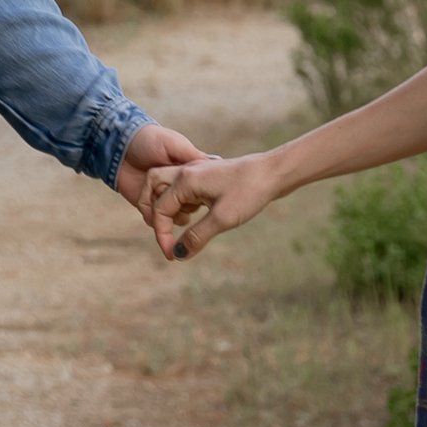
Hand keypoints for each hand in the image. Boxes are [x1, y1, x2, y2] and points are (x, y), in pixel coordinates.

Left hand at [116, 120, 203, 215]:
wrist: (119, 147)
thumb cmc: (149, 140)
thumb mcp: (175, 144)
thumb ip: (193, 155)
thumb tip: (217, 163)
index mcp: (190, 172)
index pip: (206, 190)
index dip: (202, 194)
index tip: (197, 192)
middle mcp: (181, 187)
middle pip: (194, 206)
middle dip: (184, 204)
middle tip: (170, 191)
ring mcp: (166, 199)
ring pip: (179, 217)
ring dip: (171, 214)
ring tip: (158, 199)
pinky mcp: (150, 208)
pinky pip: (159, 223)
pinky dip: (155, 221)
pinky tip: (150, 211)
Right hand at [143, 148, 284, 259]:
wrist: (273, 172)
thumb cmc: (249, 192)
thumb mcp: (223, 219)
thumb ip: (197, 237)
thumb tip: (178, 254)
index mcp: (185, 180)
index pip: (160, 210)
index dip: (162, 236)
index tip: (172, 255)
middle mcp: (186, 172)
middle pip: (153, 188)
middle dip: (154, 213)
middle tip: (165, 234)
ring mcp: (195, 171)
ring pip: (167, 187)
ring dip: (168, 207)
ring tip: (183, 224)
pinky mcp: (205, 175)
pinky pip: (182, 187)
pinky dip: (182, 202)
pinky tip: (197, 214)